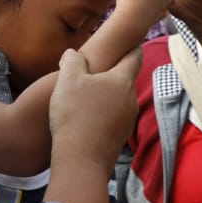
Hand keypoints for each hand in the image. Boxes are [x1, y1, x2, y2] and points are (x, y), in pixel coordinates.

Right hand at [44, 47, 142, 202]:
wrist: (81, 160)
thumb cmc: (75, 115)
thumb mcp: (67, 80)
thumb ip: (72, 61)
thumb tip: (73, 53)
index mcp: (122, 80)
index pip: (134, 57)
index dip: (132, 48)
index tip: (132, 42)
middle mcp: (130, 99)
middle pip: (125, 79)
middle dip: (113, 74)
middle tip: (95, 71)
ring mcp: (127, 120)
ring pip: (120, 100)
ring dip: (107, 95)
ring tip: (87, 97)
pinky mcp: (120, 137)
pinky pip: (114, 117)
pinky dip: (104, 114)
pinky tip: (87, 118)